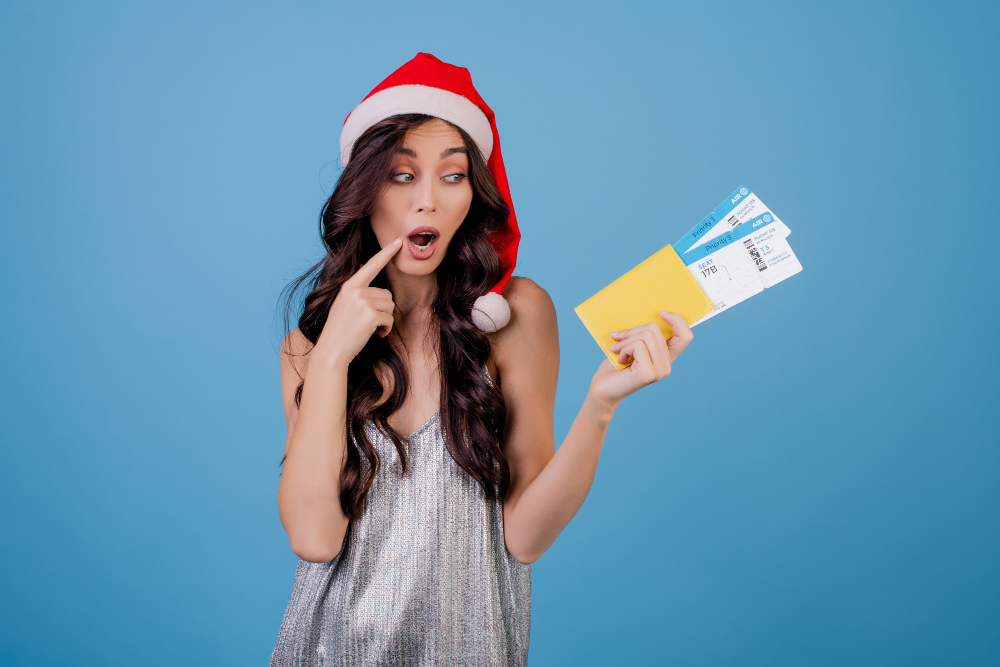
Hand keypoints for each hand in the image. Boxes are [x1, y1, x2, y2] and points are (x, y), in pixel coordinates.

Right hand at [314, 237, 401, 363]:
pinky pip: (389, 319)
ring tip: (370, 329)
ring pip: (390, 306)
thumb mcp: (344, 303)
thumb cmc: (340, 329)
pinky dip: (386, 330)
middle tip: (369, 322)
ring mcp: (362, 302)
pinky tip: (375, 335)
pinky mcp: (370, 316)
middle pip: (387, 294)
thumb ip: (356, 289)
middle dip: (383, 310)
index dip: (386, 252)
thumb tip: (365, 268)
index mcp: (349, 285)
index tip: (399, 241)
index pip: (371, 265)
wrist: (332, 351)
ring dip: (385, 320)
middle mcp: (355, 290)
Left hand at [588, 311, 693, 408]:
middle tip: (619, 340)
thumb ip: (643, 334)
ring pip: (647, 336)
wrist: (602, 389)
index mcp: (666, 357)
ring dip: (626, 340)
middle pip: (655, 329)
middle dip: (633, 330)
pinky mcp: (648, 373)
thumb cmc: (615, 366)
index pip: (685, 336)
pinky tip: (619, 360)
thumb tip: (647, 312)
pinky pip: (638, 346)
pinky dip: (624, 348)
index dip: (677, 320)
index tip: (661, 313)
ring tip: (617, 351)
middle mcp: (667, 365)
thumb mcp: (632, 344)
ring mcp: (660, 371)